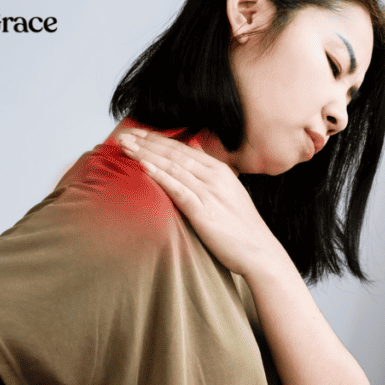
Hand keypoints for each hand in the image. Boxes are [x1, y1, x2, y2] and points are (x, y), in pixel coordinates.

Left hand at [117, 129, 285, 276]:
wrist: (260, 252)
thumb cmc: (243, 228)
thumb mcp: (229, 194)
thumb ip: (210, 176)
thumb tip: (194, 155)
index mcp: (220, 171)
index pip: (183, 148)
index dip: (157, 139)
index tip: (137, 132)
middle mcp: (215, 177)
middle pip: (174, 153)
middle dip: (146, 142)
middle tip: (123, 134)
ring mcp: (210, 193)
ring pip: (173, 167)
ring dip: (146, 154)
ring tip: (125, 146)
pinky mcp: (204, 211)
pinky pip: (178, 189)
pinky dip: (160, 176)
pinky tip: (144, 167)